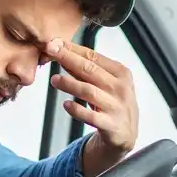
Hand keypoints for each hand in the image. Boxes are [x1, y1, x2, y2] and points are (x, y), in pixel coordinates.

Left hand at [46, 39, 138, 174]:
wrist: (126, 134)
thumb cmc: (112, 103)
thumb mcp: (105, 84)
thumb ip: (86, 71)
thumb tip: (61, 53)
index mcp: (121, 73)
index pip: (93, 57)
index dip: (72, 49)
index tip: (54, 42)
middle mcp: (120, 88)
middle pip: (90, 70)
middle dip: (68, 58)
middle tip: (50, 51)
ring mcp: (116, 107)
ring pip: (89, 92)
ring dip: (70, 84)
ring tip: (54, 80)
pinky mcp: (110, 125)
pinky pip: (91, 117)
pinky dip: (77, 110)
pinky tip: (66, 104)